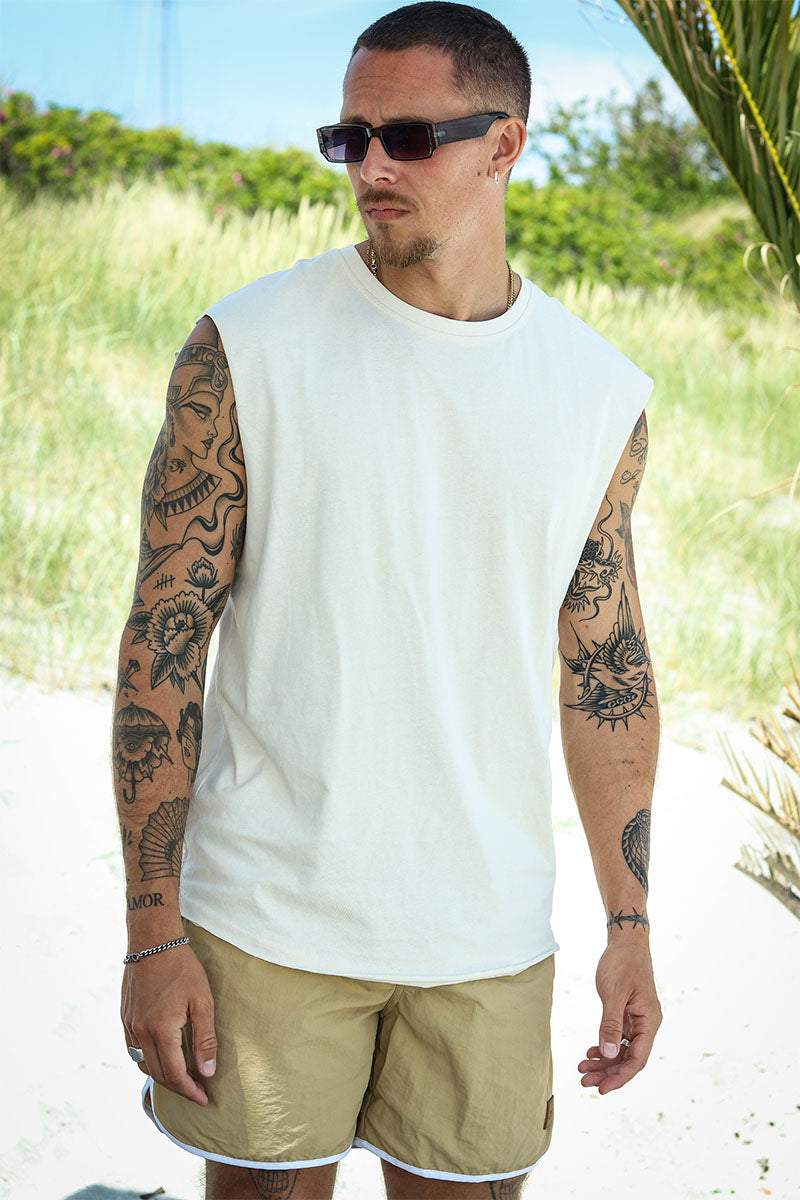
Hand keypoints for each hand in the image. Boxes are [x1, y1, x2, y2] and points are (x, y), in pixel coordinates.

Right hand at [121, 944, 216, 1105]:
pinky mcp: (125, 1016)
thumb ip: (205, 1039)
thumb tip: (207, 1071)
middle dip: (178, 1087)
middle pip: (158, 1074)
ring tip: (182, 1076)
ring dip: (162, 1075)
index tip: (204, 1099)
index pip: (175, 1074)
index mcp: (161, 1031)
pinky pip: (133, 1049)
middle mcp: (140, 1032)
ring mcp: (129, 1025)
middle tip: (197, 1091)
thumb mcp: (202, 1001)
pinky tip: (162, 1056)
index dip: (190, 1091)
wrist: (153, 940)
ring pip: (143, 1064)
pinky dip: (148, 1060)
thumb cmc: (182, 967)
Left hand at [578, 937, 661, 1094]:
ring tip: (582, 1068)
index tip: (601, 1089)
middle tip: (584, 1081)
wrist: (626, 941)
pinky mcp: (629, 1013)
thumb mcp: (613, 994)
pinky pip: (619, 1037)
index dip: (620, 1077)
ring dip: (604, 1061)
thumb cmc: (621, 963)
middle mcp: (647, 1024)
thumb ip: (610, 1024)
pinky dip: (605, 1045)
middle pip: (629, 1058)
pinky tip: (590, 1051)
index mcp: (650, 1021)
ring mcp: (638, 1019)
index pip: (637, 1060)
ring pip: (623, 1049)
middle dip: (608, 1072)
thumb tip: (609, 1053)